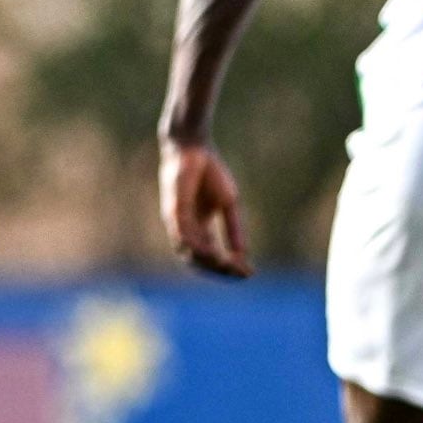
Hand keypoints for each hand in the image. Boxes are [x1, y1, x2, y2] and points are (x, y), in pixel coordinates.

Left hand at [158, 139, 250, 278]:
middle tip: (241, 272)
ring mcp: (177, 221)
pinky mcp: (173, 210)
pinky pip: (182, 235)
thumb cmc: (209, 173)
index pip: (210, 257)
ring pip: (189, 253)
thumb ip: (233, 229)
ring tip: (231, 265)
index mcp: (198, 228)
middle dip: (220, 270)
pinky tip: (214, 253)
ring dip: (210, 263)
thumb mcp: (228, 204)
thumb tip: (242, 256)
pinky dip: (197, 247)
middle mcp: (184, 229)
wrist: (194, 149)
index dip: (228, 268)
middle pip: (198, 261)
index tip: (249, 274)